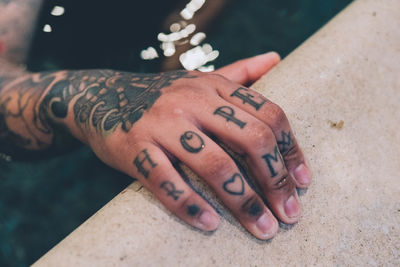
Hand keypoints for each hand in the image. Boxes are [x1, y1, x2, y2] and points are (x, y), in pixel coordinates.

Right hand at [55, 52, 311, 238]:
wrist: (103, 98)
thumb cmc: (164, 96)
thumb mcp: (201, 80)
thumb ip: (239, 71)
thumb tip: (275, 58)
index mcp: (214, 87)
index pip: (269, 114)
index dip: (292, 150)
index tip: (303, 182)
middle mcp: (193, 102)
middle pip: (251, 140)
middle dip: (276, 181)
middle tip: (289, 214)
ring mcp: (163, 125)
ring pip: (215, 166)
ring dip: (244, 203)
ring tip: (263, 228)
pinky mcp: (135, 149)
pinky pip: (167, 182)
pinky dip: (190, 206)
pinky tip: (210, 225)